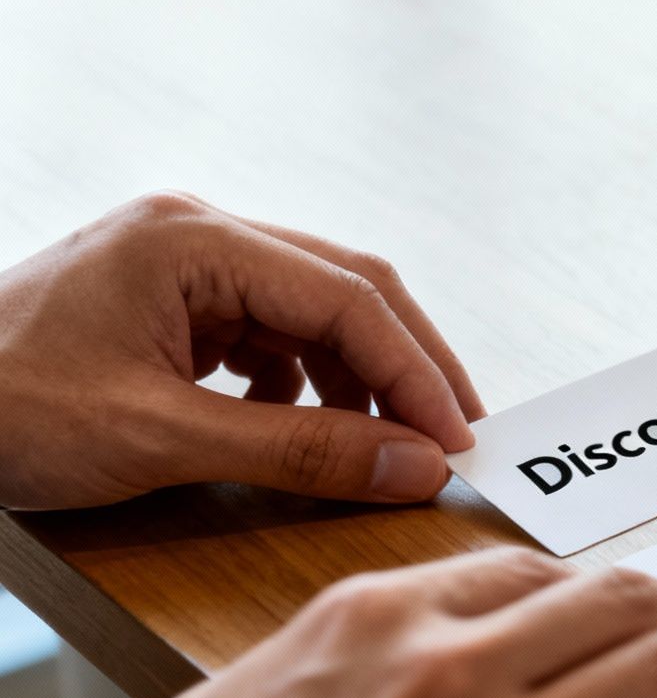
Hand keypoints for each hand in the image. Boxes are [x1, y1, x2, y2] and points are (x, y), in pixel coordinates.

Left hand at [0, 191, 482, 508]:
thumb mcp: (158, 438)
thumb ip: (299, 449)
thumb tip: (413, 465)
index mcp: (194, 239)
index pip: (348, 298)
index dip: (416, 373)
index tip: (456, 441)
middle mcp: (196, 232)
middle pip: (345, 287)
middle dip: (406, 365)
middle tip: (454, 438)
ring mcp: (181, 262)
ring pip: (312, 310)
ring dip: (359, 377)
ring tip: (385, 445)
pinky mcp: (167, 301)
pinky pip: (268, 330)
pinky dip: (304, 381)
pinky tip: (303, 424)